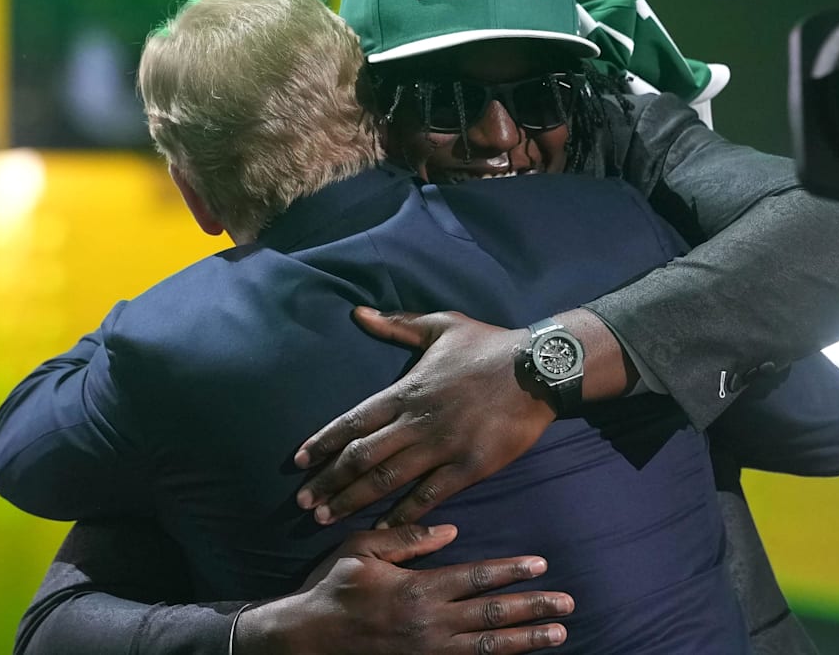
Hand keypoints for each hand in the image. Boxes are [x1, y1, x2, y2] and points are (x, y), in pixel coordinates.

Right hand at [235, 524, 570, 653]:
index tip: (540, 564)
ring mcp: (428, 652)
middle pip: (493, 615)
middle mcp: (430, 624)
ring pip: (488, 646)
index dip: (510, 571)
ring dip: (527, 640)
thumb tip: (451, 531)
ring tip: (559, 633)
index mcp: (418, 590)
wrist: (306, 639)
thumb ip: (407, 539)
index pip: (476, 578)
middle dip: (534, 608)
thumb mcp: (362, 549)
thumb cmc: (333, 588)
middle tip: (568, 604)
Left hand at [293, 309, 554, 527]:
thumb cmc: (489, 345)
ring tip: (326, 518)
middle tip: (304, 502)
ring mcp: (442, 446)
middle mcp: (417, 421)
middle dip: (329, 481)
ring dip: (353, 500)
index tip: (299, 461)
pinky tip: (381, 527)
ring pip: (387, 479)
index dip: (324, 442)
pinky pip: (429, 495)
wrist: (539, 368)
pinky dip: (402, 513)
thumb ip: (397, 325)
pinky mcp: (469, 467)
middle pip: (362, 456)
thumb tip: (358, 312)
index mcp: (407, 390)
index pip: (354, 420)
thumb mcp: (440, 325)